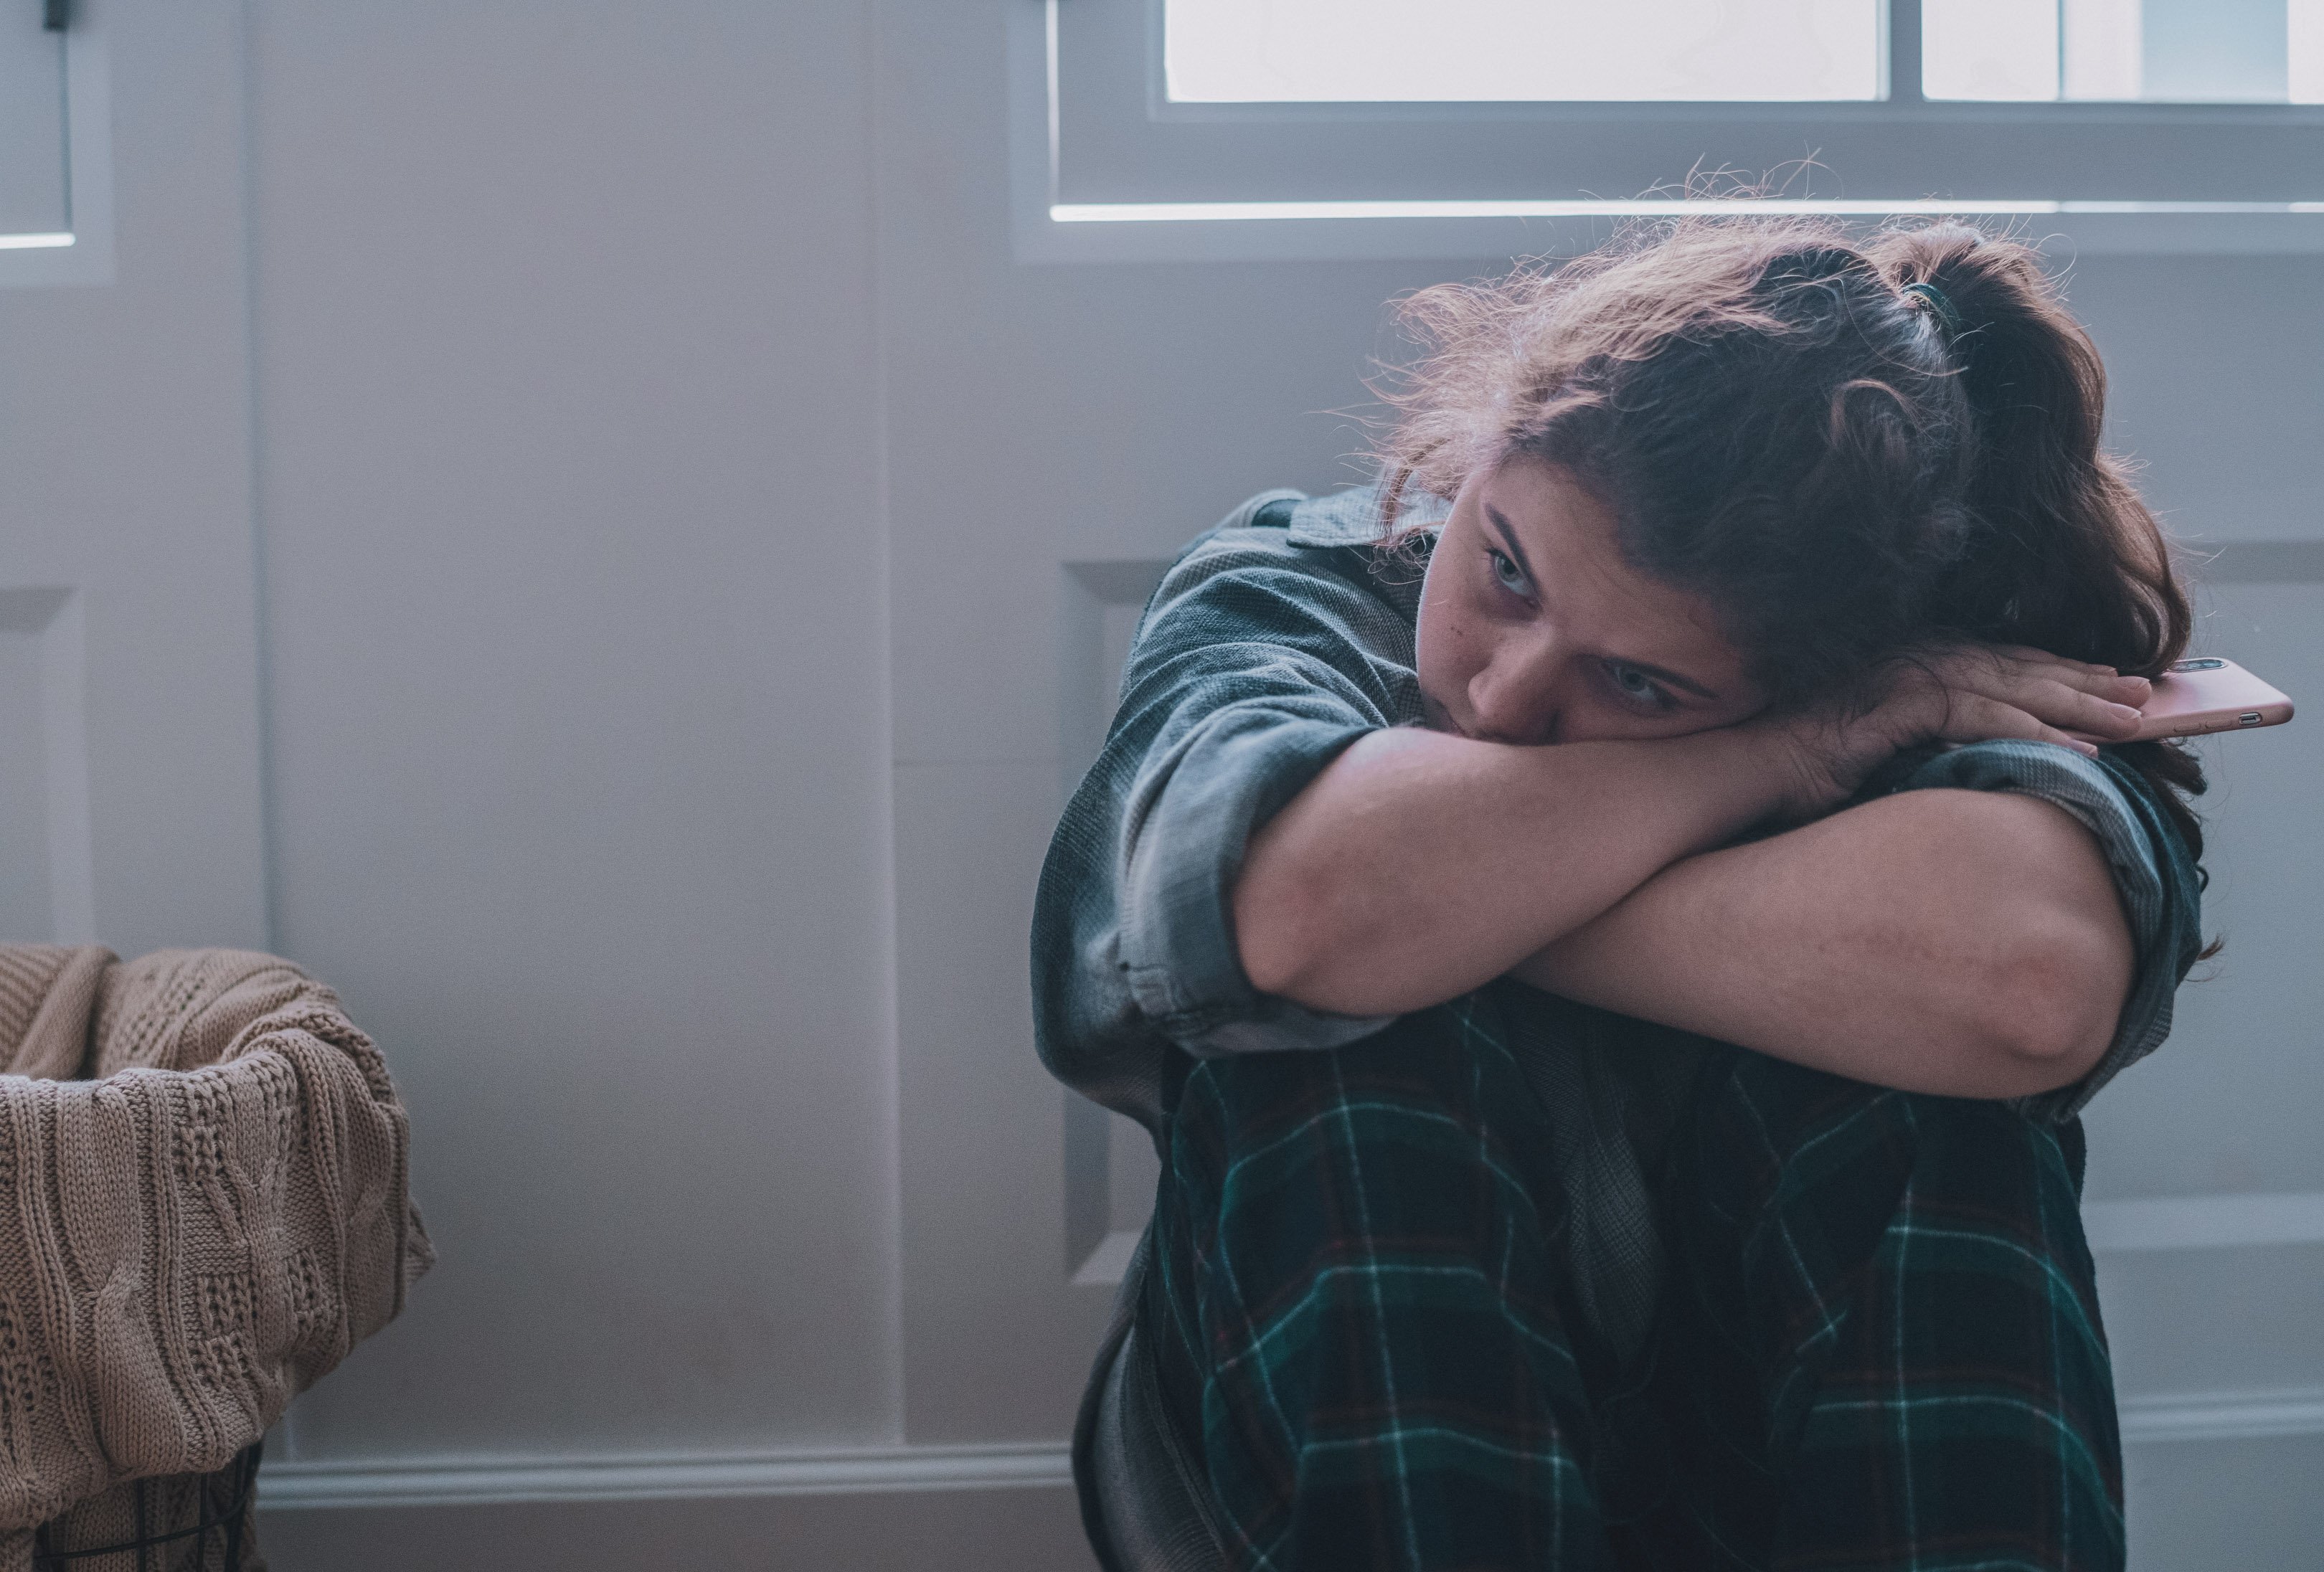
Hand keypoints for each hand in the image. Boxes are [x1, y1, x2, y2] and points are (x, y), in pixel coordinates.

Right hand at [1753, 645, 2152, 817]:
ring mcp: (1901, 676)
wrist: (1738, 776)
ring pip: (2009, 686)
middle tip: (2146, 697)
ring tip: (2132, 725)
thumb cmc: (1791, 772)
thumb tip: (1971, 765)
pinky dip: (2034, 732)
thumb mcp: (1872, 754)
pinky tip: (2079, 752)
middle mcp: (1909, 659)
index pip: (1998, 663)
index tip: (2110, 684)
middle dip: (2085, 682)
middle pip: (2015, 666)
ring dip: (2076, 706)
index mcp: (1907, 665)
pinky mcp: (1894, 703)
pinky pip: (1980, 716)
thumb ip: (1920, 744)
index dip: (2059, 673)